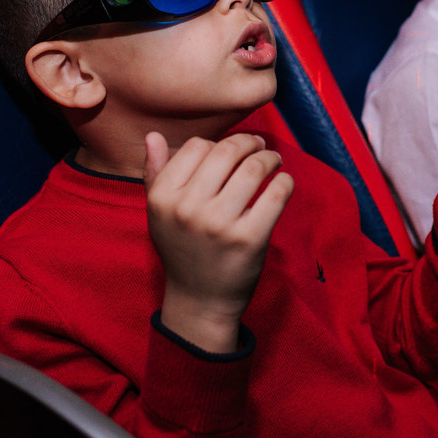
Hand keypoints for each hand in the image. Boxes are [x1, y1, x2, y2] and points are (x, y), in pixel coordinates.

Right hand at [144, 132, 293, 351]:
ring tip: (273, 161)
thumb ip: (155, 173)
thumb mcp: (159, 214)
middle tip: (260, 147)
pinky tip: (283, 182)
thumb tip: (153, 136)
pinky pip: (276, 193)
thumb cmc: (182, 250)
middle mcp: (187, 208)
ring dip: (270, 158)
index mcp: (163, 198)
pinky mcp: (250, 238)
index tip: (233, 149)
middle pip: (227, 151)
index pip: (197, 146)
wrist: (200, 301)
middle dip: (249, 143)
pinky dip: (284, 181)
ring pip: (254, 167)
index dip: (219, 143)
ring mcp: (219, 224)